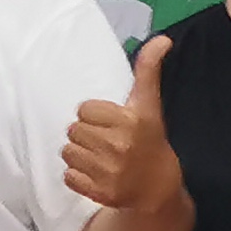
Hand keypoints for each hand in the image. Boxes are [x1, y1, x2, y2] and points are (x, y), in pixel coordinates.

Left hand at [62, 34, 179, 211]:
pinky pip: (68, 176)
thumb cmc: (149, 139)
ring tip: (99, 157)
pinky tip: (96, 173)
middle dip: (86, 134)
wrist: (158, 187)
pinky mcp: (99, 192)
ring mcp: (109, 171)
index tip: (110, 122)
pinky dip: (78, 176)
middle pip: (73, 130)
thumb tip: (162, 39)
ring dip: (79, 154)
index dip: (94, 115)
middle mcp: (119, 146)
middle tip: (105, 141)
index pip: (83, 109)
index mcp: (130, 121)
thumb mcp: (149, 104)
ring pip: (67, 152)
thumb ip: (148, 70)